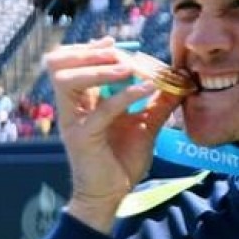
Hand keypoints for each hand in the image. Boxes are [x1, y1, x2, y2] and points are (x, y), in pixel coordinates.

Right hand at [44, 37, 180, 233]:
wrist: (112, 196)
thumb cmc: (121, 161)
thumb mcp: (145, 126)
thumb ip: (158, 104)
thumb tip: (180, 83)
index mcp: (80, 101)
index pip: (68, 62)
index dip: (87, 48)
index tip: (113, 42)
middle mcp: (71, 108)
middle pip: (58, 65)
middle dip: (88, 52)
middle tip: (118, 51)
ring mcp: (74, 121)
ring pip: (67, 81)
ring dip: (98, 69)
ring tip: (128, 67)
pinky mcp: (84, 138)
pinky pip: (101, 110)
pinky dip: (124, 96)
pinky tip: (146, 89)